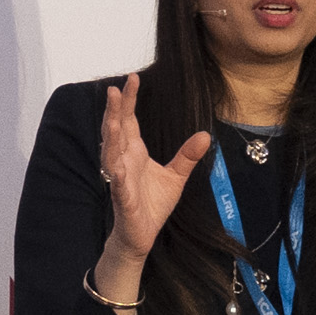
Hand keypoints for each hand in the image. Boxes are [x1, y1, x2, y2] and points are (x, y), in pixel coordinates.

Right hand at [93, 72, 211, 293]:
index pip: (129, 120)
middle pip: (116, 129)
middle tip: (115, 89)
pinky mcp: (121, 196)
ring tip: (112, 118)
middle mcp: (123, 160)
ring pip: (111, 152)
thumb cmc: (152, 205)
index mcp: (134, 152)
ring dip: (110, 135)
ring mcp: (119, 177)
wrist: (143, 235)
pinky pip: (116, 181)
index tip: (132, 78)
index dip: (130, 100)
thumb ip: (188, 156)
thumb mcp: (176, 177)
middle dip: (115, 110)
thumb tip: (205, 135)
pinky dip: (115, 170)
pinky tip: (116, 160)